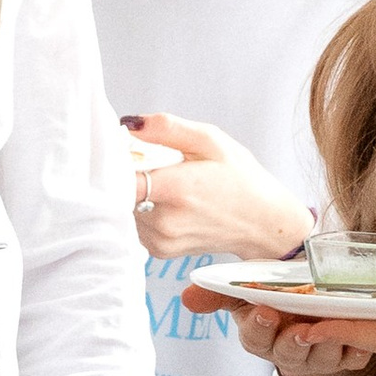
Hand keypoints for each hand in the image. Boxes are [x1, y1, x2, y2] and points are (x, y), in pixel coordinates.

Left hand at [121, 112, 306, 263]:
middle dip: (127, 173)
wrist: (263, 223)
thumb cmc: (241, 180)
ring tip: (165, 183)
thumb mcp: (212, 141)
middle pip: (119, 192)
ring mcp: (160, 240)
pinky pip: (135, 223)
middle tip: (151, 163)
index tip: (122, 148)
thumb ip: (168, 128)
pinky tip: (167, 202)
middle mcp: (164, 220)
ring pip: (125, 208)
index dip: (113, 161)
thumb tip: (130, 123)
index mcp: (176, 189)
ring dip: (136, 192)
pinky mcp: (159, 251)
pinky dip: (143, 210)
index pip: (118, 178)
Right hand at [178, 288, 373, 375]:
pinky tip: (360, 340)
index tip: (264, 311)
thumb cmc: (274, 295)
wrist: (311, 302)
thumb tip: (186, 298)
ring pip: (321, 358)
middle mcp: (288, 351)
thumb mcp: (245, 291)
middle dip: (292, 343)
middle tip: (298, 329)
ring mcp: (318, 356)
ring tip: (329, 330)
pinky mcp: (346, 356)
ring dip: (325, 346)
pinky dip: (356, 351)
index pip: (254, 338)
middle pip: (287, 353)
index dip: (259, 327)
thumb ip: (218, 291)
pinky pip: (353, 359)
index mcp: (261, 336)